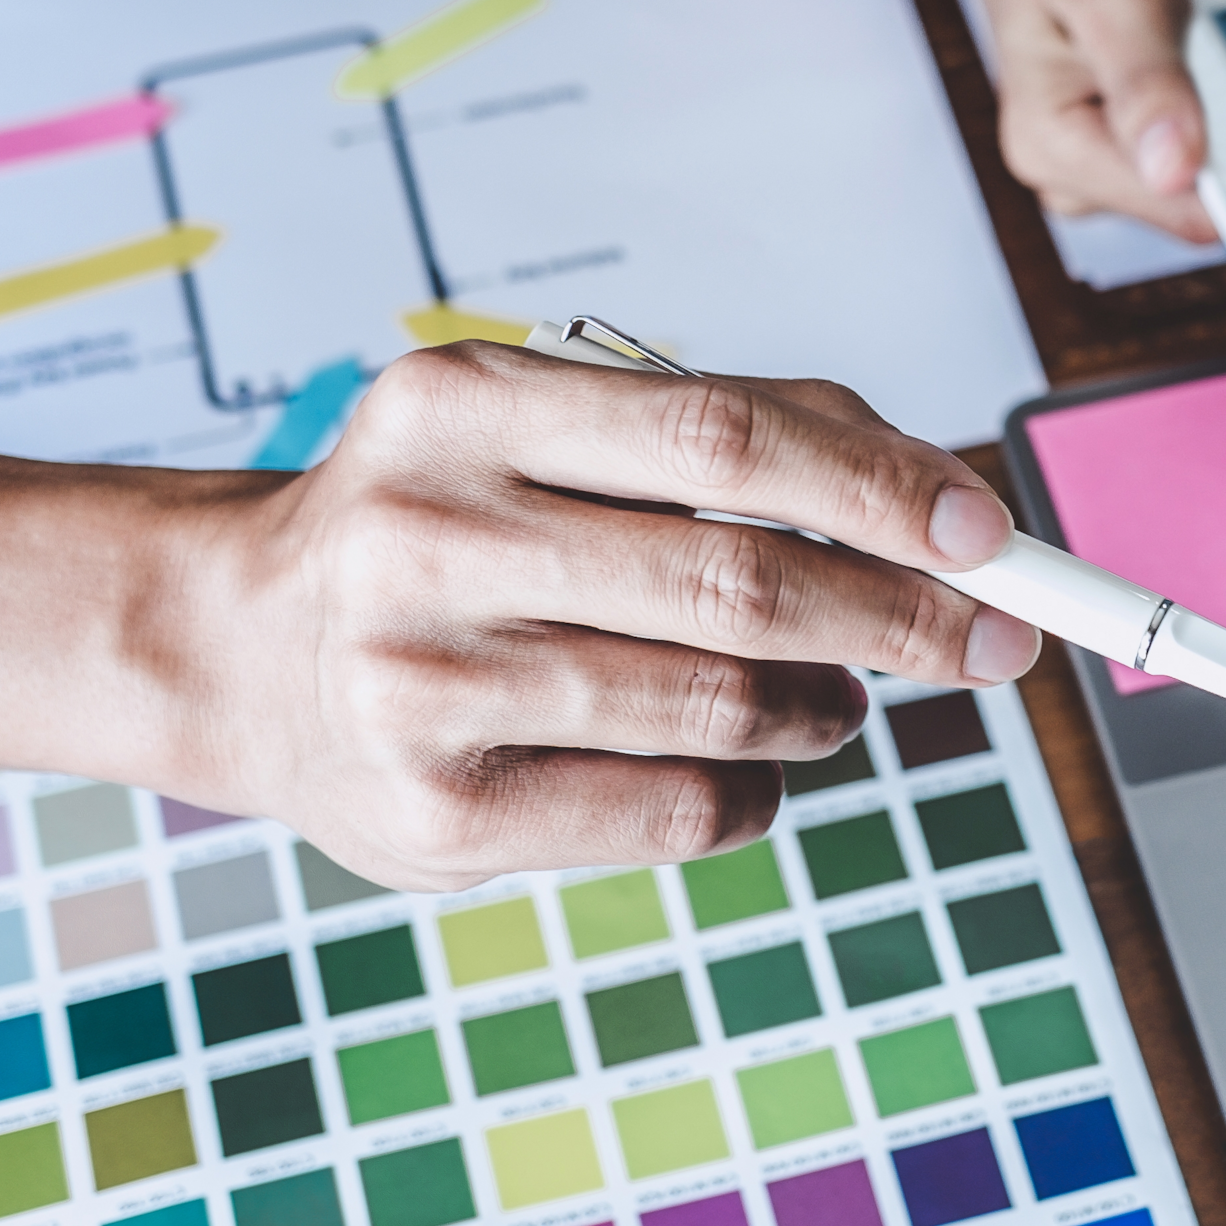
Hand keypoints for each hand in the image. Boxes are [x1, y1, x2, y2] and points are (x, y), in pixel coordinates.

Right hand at [186, 345, 1040, 888]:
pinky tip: (751, 762)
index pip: (722, 438)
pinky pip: (675, 809)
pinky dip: (757, 790)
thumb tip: (948, 499)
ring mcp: (420, 687)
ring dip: (827, 707)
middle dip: (899, 614)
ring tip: (843, 699)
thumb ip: (740, 438)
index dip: (878, 488)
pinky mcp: (435, 820)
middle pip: (736, 582)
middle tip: (992, 637)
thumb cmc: (446, 524)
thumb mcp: (550, 431)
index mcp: (461, 405)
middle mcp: (425, 538)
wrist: (234, 646)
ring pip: (719, 706)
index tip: (989, 533)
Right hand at [952, 0, 1216, 240]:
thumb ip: (1148, 82)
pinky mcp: (1130, 137)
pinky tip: (1192, 40)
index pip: (1188, 211)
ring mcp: (1102, 156)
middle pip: (1206, 195)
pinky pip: (1203, 135)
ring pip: (1211, 166)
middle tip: (1206, 40)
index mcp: (1056, 149)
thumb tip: (1177, 171)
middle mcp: (1073, 170)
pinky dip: (1216, 89)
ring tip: (1188, 31)